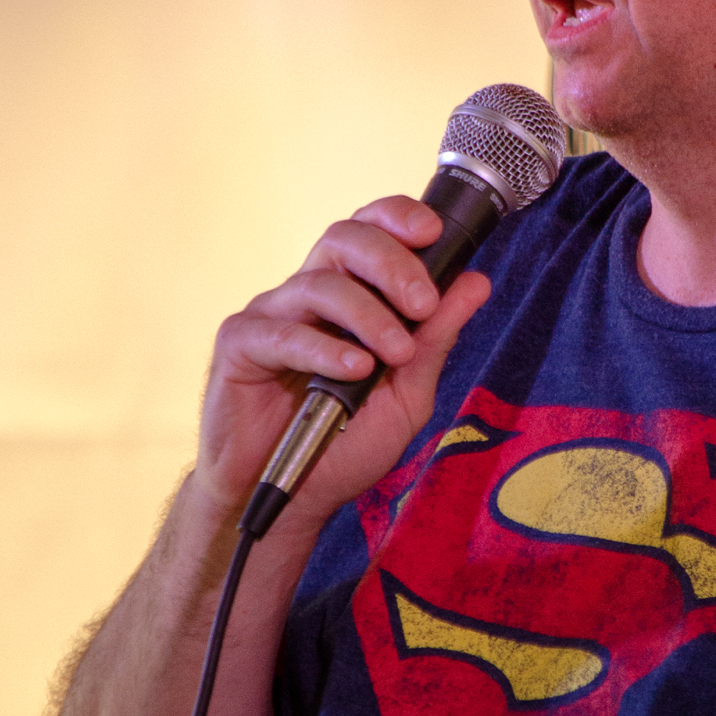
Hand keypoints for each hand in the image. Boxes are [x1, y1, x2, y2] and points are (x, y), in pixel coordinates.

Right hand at [193, 198, 490, 530]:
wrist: (290, 498)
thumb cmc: (343, 444)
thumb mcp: (407, 394)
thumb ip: (436, 338)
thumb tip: (476, 282)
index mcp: (349, 293)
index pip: (370, 229)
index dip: (398, 218)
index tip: (435, 232)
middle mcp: (309, 293)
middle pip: (344, 239)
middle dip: (392, 263)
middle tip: (422, 303)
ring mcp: (272, 315)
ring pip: (320, 285)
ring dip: (368, 315)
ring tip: (395, 354)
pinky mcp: (239, 344)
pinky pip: (283, 332)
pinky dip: (324, 348)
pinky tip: (354, 368)